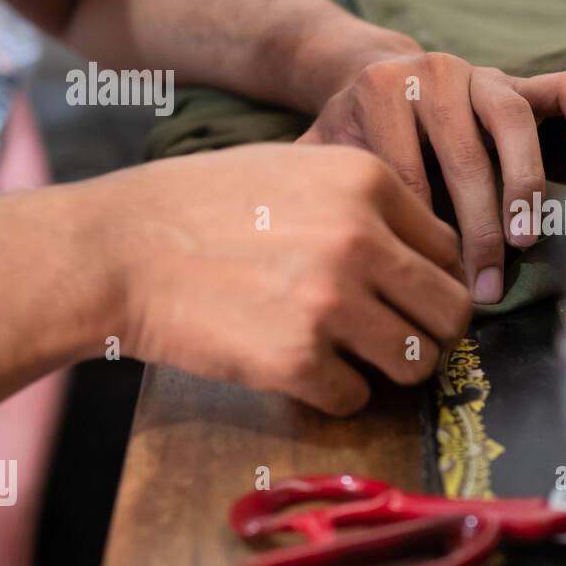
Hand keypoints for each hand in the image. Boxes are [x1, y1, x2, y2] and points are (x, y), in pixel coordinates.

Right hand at [94, 144, 471, 415]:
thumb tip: (430, 254)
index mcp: (367, 182)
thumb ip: (366, 202)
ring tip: (352, 357)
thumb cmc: (201, 206)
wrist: (115, 250)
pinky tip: (299, 369)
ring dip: (391, 369)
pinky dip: (334, 394)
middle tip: (400, 340)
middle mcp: (360, 238)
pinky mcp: (296, 360)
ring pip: (417, 362)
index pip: (449, 251)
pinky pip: (355, 398)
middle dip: (431, 332)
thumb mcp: (294, 168)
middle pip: (450, 311)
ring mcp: (331, 301)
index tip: (409, 298)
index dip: (432, 280)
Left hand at [299, 53, 565, 303]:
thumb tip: (301, 258)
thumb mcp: (320, 153)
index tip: (428, 285)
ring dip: (524, 186)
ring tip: (525, 241)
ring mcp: (482, 72)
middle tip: (483, 286)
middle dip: (477, 228)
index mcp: (379, 90)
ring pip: (514, 122)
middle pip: (464, 153)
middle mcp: (435, 72)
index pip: (407, 169)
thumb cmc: (349, 133)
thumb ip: (311, 187)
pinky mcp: (521, 78)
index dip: (419, 232)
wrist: (371, 73)